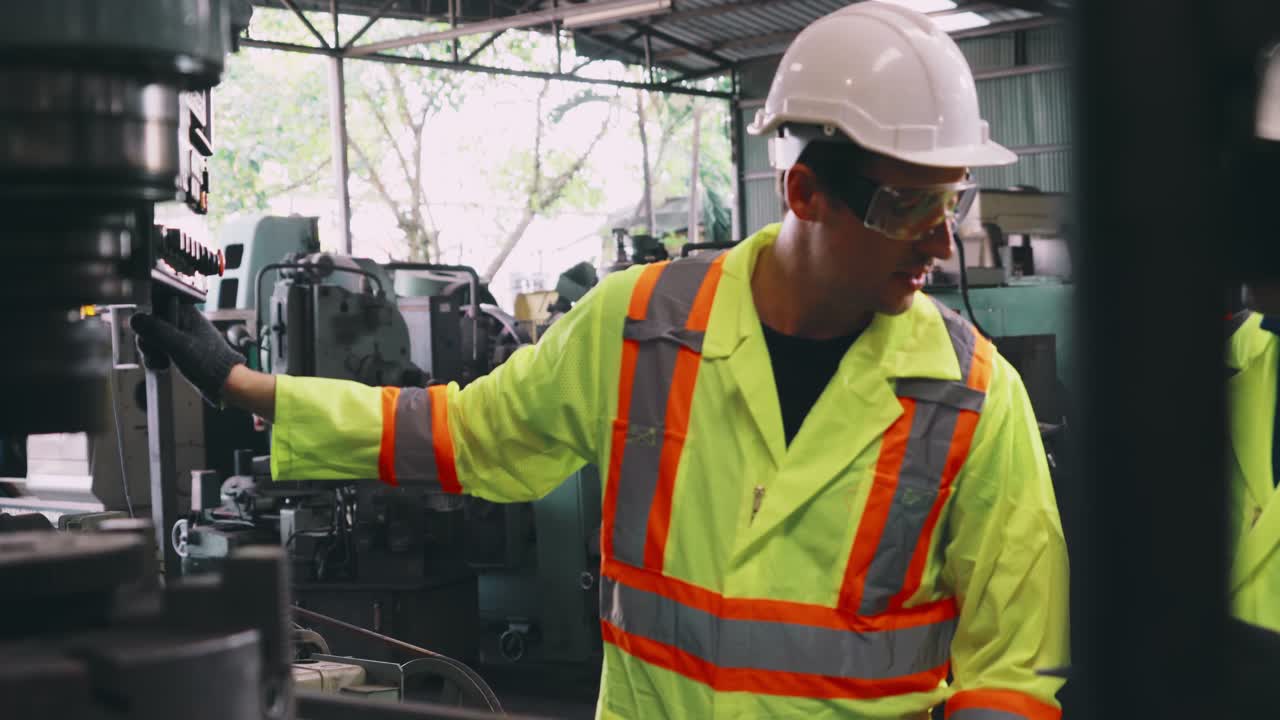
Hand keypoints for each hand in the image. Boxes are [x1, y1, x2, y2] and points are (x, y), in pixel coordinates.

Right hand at [130, 305, 246, 405]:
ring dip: (151, 352)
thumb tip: (135, 319)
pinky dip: (156, 358)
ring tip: (163, 363)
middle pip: (148, 324)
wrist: (223, 381)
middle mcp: (181, 318)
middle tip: (158, 354)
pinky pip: (157, 348)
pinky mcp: (177, 345)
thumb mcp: (178, 344)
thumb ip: (156, 330)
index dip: (147, 324)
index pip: (153, 308)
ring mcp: (179, 332)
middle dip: (148, 342)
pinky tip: (163, 366)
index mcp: (185, 310)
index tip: (152, 338)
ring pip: (151, 337)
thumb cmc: (208, 362)